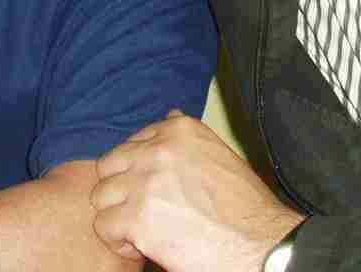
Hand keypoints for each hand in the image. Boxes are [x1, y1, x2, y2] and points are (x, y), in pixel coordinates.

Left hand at [91, 112, 303, 271]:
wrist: (259, 243)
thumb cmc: (245, 207)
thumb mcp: (217, 152)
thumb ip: (185, 140)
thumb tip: (169, 114)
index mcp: (178, 129)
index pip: (131, 143)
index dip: (137, 172)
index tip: (153, 191)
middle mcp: (157, 149)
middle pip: (109, 166)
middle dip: (120, 190)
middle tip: (141, 211)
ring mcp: (144, 182)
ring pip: (101, 196)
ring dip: (117, 215)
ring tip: (142, 230)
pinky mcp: (137, 218)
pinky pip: (104, 226)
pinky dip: (118, 241)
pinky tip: (143, 246)